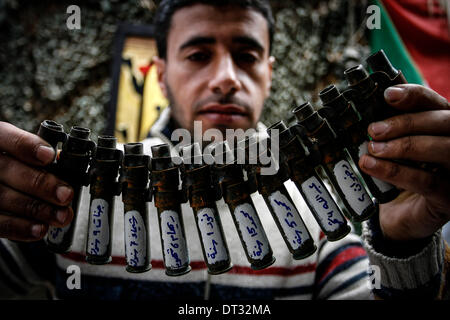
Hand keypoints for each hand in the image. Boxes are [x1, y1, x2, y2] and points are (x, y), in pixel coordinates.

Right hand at [0, 121, 73, 241]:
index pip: (6, 137)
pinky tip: (40, 229)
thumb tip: (62, 160)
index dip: (27, 146)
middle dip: (41, 184)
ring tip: (61, 216)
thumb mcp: (21, 154)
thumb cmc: (14, 166)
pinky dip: (21, 228)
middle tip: (66, 195)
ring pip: (4, 198)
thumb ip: (39, 156)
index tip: (49, 156)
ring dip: (37, 209)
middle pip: (8, 170)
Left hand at [358, 84, 449, 240]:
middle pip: (444, 121)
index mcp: (443, 127)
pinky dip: (396, 171)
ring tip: (372, 148)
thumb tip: (368, 108)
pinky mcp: (449, 197)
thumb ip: (387, 128)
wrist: (402, 215)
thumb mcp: (392, 147)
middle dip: (406, 122)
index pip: (434, 102)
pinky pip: (426, 181)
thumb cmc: (398, 174)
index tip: (387, 95)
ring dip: (403, 145)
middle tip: (374, 130)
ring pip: (442, 148)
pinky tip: (371, 166)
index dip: (414, 95)